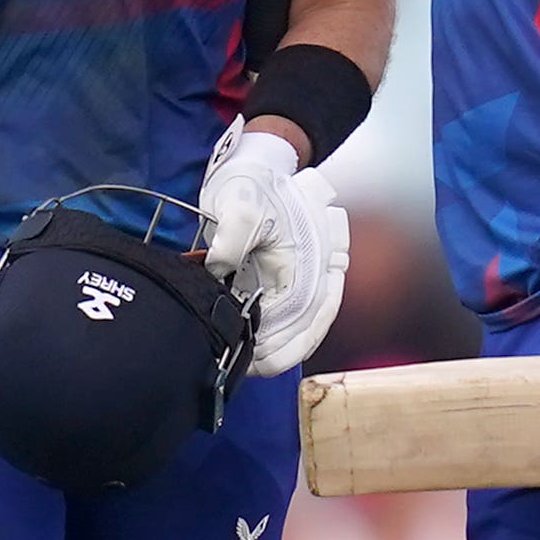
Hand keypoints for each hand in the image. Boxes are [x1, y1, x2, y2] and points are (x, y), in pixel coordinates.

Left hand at [199, 118, 351, 377]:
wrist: (261, 169)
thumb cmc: (253, 185)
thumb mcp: (239, 203)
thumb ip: (231, 238)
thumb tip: (220, 271)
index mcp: (308, 254)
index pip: (297, 308)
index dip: (276, 337)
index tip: (251, 355)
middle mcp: (318, 271)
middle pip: (309, 325)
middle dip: (281, 352)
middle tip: (250, 370)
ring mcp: (312, 277)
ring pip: (310, 326)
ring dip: (286, 350)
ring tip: (256, 367)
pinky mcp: (299, 280)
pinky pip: (304, 317)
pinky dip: (288, 337)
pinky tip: (266, 352)